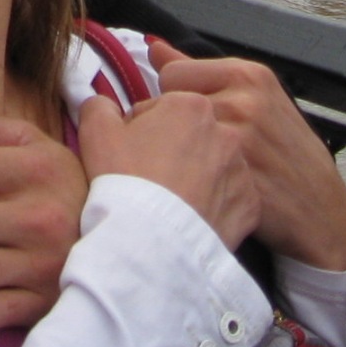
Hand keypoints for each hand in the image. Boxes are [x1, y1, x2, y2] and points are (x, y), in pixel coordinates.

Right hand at [76, 79, 262, 254]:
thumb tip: (105, 104)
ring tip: (171, 201)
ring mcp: (242, 171)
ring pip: (214, 166)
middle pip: (192, 135)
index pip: (164, 109)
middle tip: (151, 178)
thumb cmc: (124, 180)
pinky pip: (230, 198)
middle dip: (174, 149)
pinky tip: (192, 216)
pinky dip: (215, 205)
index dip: (143, 130)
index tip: (133, 153)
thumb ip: (100, 105)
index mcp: (191, 106)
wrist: (152, 242)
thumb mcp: (96, 131)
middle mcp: (225, 133)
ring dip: (197, 176)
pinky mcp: (249, 205)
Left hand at [148, 43, 345, 269]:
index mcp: (248, 74)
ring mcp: (242, 141)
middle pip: (168, 107)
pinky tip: (209, 191)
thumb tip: (155, 47)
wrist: (322, 211)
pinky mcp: (238, 179)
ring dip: (180, 157)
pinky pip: (187, 174)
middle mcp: (246, 101)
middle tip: (200, 148)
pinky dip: (190, 185)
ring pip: (173, 141)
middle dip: (175, 128)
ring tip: (204, 170)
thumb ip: (199, 71)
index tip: (195, 118)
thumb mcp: (255, 97)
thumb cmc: (285, 153)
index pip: (171, 74)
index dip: (175, 99)